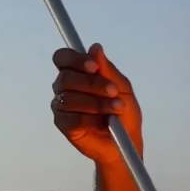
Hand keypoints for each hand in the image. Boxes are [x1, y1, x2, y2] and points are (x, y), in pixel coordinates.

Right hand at [51, 43, 142, 167]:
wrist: (127, 142)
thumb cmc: (124, 113)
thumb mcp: (122, 89)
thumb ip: (108, 70)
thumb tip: (95, 48)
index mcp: (77, 73)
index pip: (62, 58)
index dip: (75, 60)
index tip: (93, 67)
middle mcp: (65, 88)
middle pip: (65, 78)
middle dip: (91, 83)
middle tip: (113, 91)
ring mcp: (62, 107)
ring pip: (69, 99)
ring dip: (96, 103)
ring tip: (116, 108)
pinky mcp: (64, 126)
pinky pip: (72, 119)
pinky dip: (91, 120)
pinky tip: (104, 123)